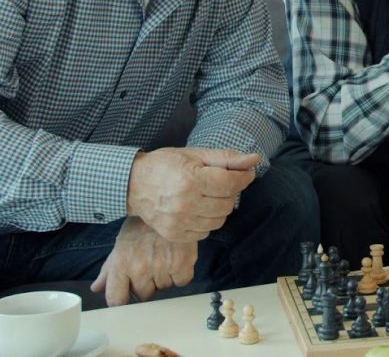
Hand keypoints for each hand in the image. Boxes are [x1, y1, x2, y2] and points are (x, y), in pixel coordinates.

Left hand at [91, 217, 197, 305]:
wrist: (170, 204)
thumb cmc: (143, 223)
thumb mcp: (122, 243)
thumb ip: (109, 269)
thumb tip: (96, 288)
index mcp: (121, 264)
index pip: (116, 300)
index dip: (123, 298)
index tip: (127, 294)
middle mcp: (140, 268)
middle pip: (143, 295)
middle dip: (147, 283)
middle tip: (151, 263)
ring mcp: (161, 267)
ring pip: (164, 287)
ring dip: (165, 276)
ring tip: (164, 255)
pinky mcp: (181, 265)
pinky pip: (181, 281)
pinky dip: (181, 273)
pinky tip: (177, 257)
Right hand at [125, 147, 259, 240]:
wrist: (134, 184)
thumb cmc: (165, 165)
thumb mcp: (195, 154)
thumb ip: (226, 158)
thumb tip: (254, 159)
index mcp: (191, 180)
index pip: (231, 184)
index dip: (244, 178)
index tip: (246, 173)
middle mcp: (185, 204)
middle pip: (228, 204)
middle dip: (230, 192)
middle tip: (219, 182)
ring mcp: (179, 222)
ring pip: (219, 220)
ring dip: (220, 208)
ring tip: (207, 196)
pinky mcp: (175, 235)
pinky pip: (206, 232)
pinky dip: (207, 221)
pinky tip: (197, 209)